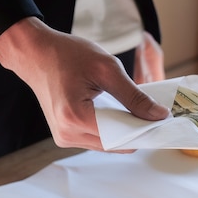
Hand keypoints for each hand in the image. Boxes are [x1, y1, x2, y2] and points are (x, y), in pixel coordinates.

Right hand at [0, 17, 168, 150]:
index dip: (144, 130)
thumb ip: (135, 96)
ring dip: (123, 129)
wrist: (35, 53)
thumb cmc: (67, 54)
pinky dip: (111, 127)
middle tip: (152, 112)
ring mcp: (64, 137)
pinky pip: (97, 138)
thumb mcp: (107, 69)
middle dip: (135, 129)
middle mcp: (68, 134)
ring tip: (132, 107)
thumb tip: (159, 115)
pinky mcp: (65, 135)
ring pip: (108, 144)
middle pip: (116, 144)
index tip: (162, 120)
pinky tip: (117, 110)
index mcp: (76, 118)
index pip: (121, 138)